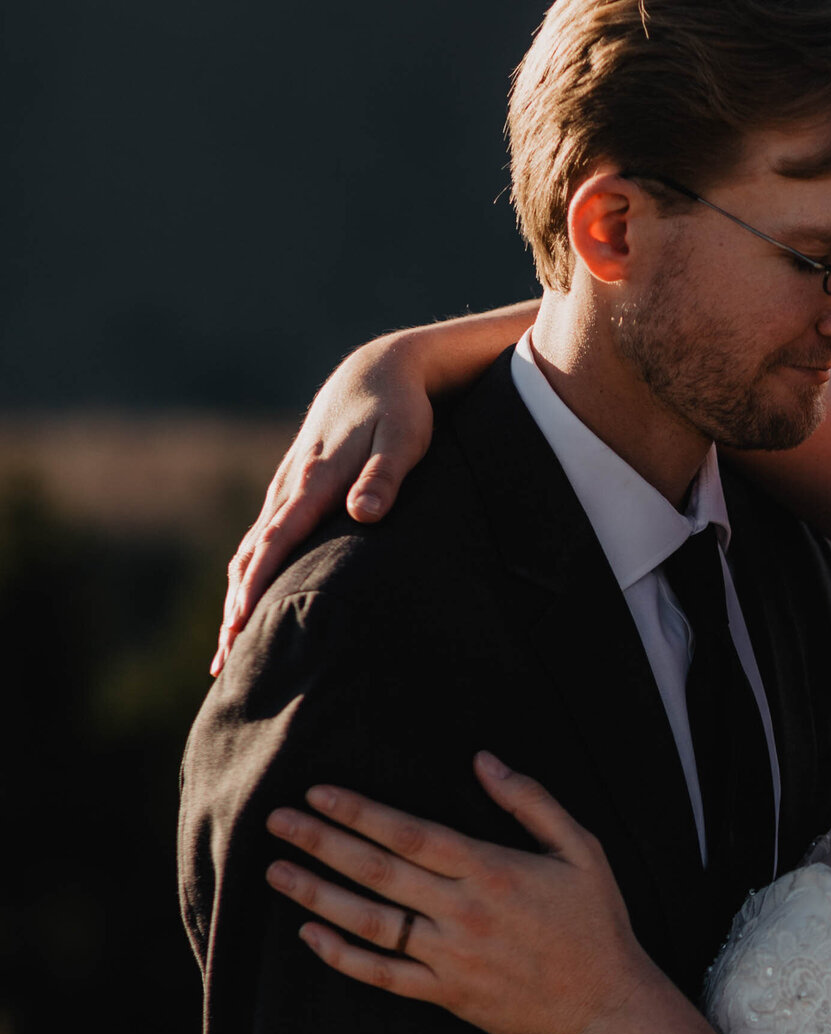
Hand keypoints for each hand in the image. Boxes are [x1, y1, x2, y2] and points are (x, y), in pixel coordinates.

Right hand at [213, 301, 538, 673]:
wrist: (378, 370)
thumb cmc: (400, 410)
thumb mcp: (404, 439)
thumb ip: (384, 477)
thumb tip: (365, 514)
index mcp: (314, 482)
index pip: (277, 542)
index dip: (257, 585)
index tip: (239, 625)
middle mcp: (290, 487)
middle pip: (252, 556)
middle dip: (235, 608)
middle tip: (224, 663)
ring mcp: (286, 488)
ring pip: (251, 550)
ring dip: (236, 597)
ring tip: (227, 649)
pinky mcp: (291, 489)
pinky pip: (261, 539)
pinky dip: (247, 574)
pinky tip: (244, 601)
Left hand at [265, 754, 646, 1033]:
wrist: (606, 1006)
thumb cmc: (596, 922)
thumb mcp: (582, 850)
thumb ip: (531, 801)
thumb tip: (484, 759)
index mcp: (493, 870)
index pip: (411, 834)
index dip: (360, 812)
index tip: (319, 793)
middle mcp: (464, 912)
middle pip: (378, 872)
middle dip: (321, 843)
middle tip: (276, 821)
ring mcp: (451, 957)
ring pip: (370, 923)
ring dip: (317, 895)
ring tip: (276, 872)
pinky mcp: (447, 994)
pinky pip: (383, 975)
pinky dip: (343, 956)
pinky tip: (310, 934)